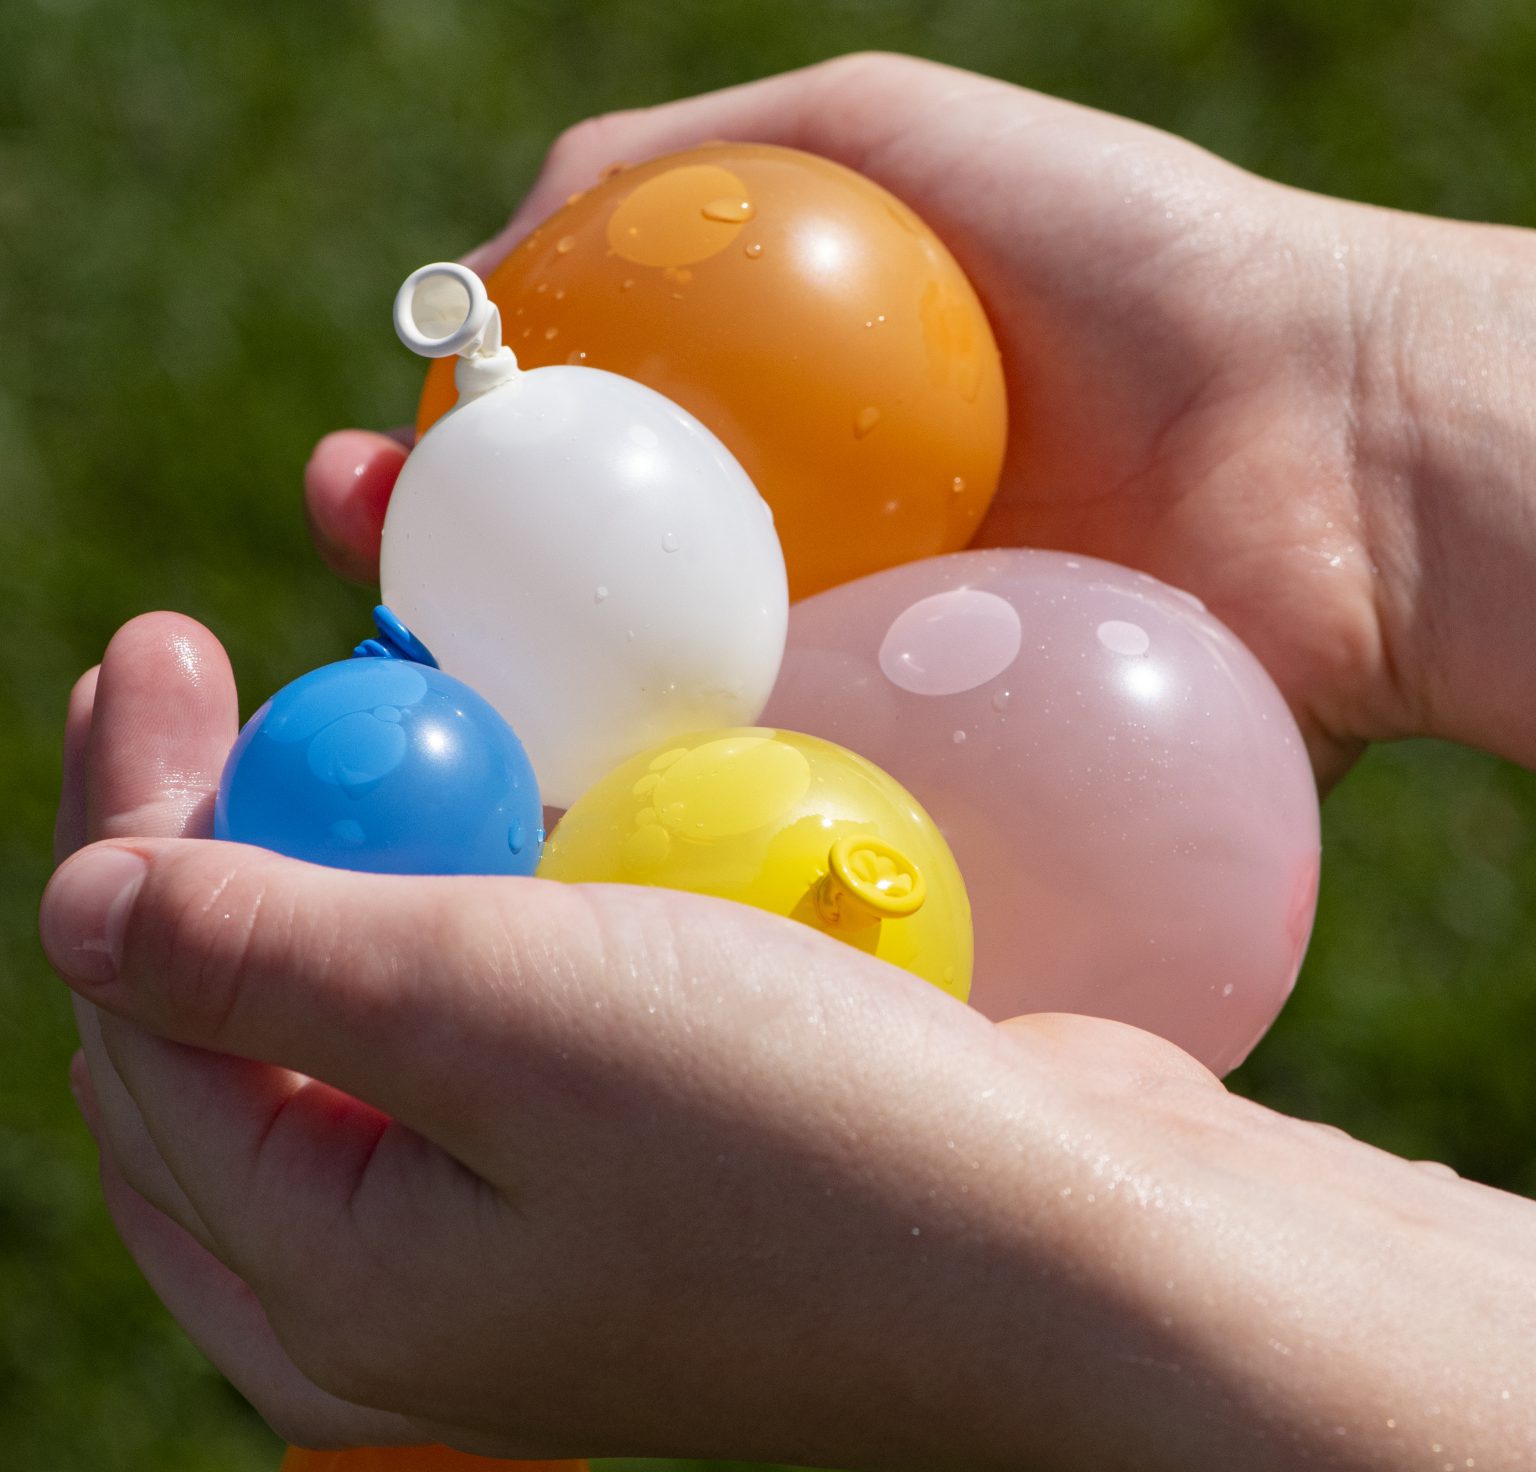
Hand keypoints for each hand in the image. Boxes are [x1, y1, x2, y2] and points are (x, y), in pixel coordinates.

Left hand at [42, 614, 1535, 1468]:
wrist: (1088, 1254)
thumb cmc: (803, 1143)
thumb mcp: (495, 1026)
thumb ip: (264, 961)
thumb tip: (76, 903)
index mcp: (332, 1284)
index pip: (145, 1022)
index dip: (128, 819)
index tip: (160, 643)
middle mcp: (417, 1270)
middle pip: (242, 1017)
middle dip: (222, 825)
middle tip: (222, 657)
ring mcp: (540, 1213)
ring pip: (385, 999)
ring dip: (365, 843)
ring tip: (368, 698)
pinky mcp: (648, 1153)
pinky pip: (517, 999)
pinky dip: (492, 887)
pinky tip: (523, 795)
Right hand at [305, 53, 1534, 784]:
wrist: (1325, 441)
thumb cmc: (1125, 264)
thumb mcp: (877, 140)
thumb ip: (676, 174)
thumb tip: (491, 253)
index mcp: (762, 451)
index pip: (560, 478)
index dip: (446, 485)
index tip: (367, 485)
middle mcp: (786, 578)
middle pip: (585, 621)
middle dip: (453, 627)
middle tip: (374, 616)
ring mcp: (848, 695)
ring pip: (659, 740)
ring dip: (537, 751)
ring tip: (437, 742)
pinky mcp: (919, 798)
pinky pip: (777, 824)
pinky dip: (679, 835)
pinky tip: (580, 843)